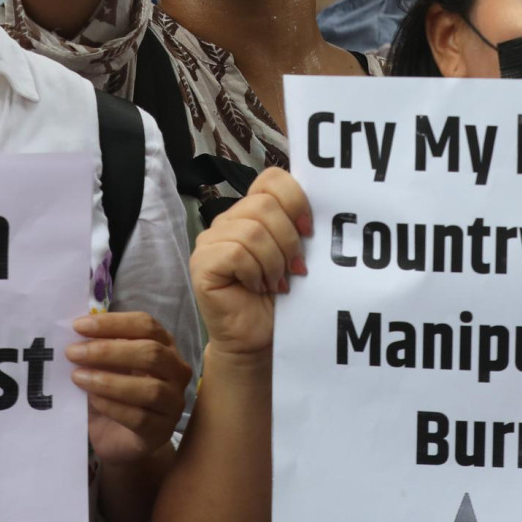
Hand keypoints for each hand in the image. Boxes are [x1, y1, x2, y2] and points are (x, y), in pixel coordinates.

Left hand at [67, 310, 192, 464]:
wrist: (117, 438)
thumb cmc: (112, 392)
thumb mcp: (106, 364)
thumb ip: (99, 347)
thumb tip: (78, 332)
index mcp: (165, 344)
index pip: (145, 325)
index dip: (113, 323)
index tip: (78, 326)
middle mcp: (176, 370)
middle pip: (151, 353)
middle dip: (108, 351)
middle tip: (73, 352)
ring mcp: (173, 403)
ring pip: (150, 388)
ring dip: (109, 381)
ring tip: (78, 377)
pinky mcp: (162, 431)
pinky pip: (140, 418)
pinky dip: (113, 406)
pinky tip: (93, 400)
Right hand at [190, 168, 310, 356]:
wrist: (259, 342)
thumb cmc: (279, 300)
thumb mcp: (295, 256)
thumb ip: (297, 227)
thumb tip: (319, 210)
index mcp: (251, 211)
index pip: (271, 179)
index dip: (295, 200)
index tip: (310, 232)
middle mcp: (227, 220)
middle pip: (263, 204)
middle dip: (288, 240)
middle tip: (294, 269)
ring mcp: (210, 241)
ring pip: (252, 230)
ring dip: (273, 261)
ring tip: (276, 282)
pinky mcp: (202, 263)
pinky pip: (236, 252)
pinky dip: (255, 272)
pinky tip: (257, 288)